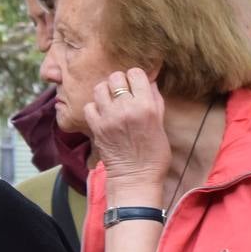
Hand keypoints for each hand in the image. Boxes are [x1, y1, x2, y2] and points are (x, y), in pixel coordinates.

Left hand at [82, 67, 170, 185]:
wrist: (136, 178)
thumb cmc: (154, 154)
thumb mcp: (161, 124)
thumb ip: (155, 100)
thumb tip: (148, 81)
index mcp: (146, 105)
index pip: (136, 73)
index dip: (136, 77)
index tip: (136, 85)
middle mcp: (126, 108)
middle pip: (115, 77)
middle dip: (119, 82)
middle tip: (122, 92)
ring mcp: (108, 117)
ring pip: (100, 88)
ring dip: (105, 92)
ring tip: (110, 101)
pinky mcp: (96, 128)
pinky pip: (89, 106)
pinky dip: (94, 107)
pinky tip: (102, 114)